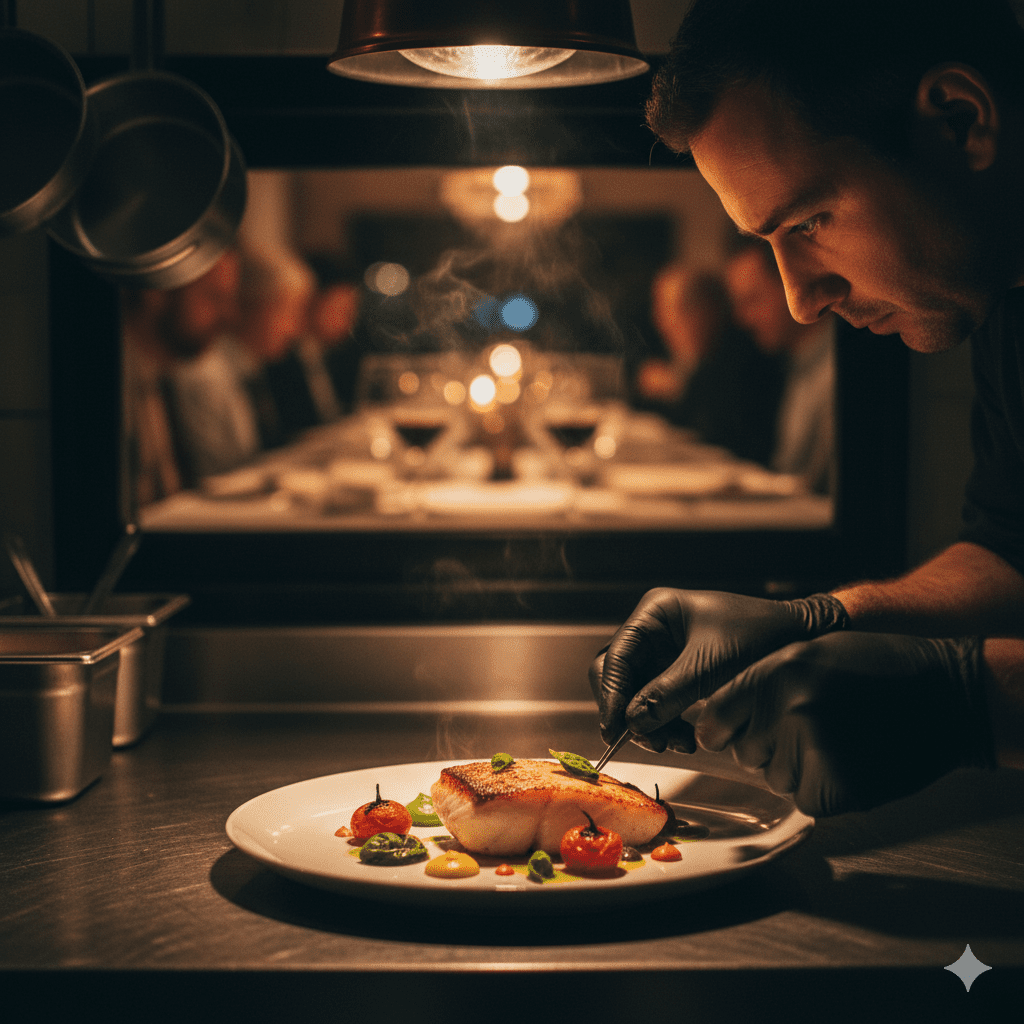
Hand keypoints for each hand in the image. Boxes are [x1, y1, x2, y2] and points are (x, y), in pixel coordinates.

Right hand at [589, 588, 848, 753]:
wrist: (801, 640)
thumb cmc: (759, 639)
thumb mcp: (708, 668)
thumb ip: (665, 695)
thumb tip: (630, 724)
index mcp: (655, 613)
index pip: (616, 657)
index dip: (611, 695)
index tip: (616, 731)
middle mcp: (654, 631)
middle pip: (618, 677)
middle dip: (629, 712)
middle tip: (647, 742)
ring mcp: (665, 654)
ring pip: (636, 695)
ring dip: (648, 724)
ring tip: (676, 743)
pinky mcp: (679, 675)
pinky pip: (657, 704)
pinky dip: (665, 724)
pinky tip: (685, 738)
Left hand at [694, 631, 994, 816]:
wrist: (946, 695)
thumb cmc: (876, 669)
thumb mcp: (807, 654)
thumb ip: (760, 683)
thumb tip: (713, 716)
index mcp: (775, 672)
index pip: (713, 720)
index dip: (721, 731)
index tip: (730, 734)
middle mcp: (787, 708)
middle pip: (744, 753)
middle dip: (767, 747)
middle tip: (808, 730)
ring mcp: (813, 748)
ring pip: (775, 778)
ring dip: (797, 769)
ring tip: (837, 742)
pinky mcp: (837, 787)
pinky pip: (805, 800)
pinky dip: (823, 791)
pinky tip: (851, 763)